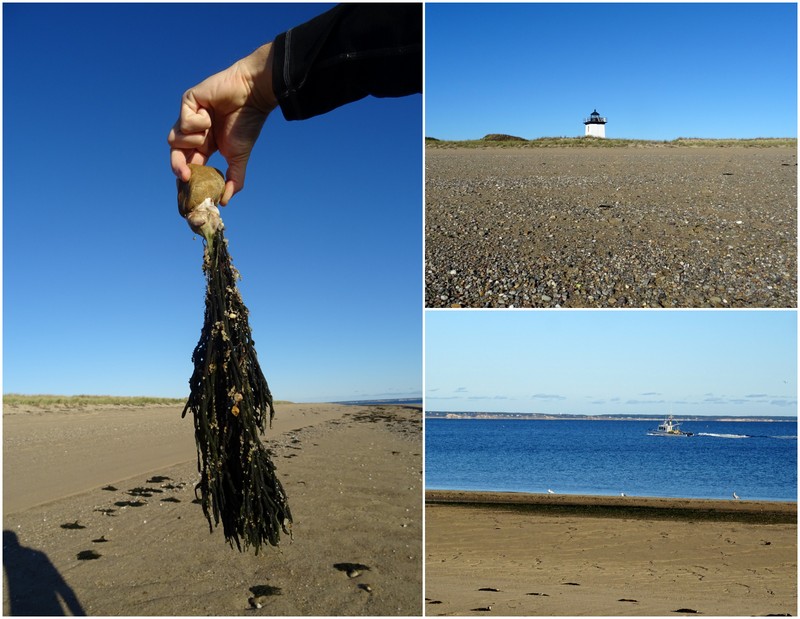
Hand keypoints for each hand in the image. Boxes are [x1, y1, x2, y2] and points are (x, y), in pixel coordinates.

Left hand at [168, 43, 277, 204]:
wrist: (252, 98)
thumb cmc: (247, 125)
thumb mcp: (239, 158)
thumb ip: (233, 181)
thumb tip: (226, 202)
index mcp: (205, 145)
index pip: (189, 163)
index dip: (186, 175)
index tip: (188, 187)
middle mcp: (195, 132)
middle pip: (175, 153)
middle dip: (178, 166)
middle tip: (184, 175)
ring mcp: (189, 117)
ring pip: (174, 139)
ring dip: (193, 139)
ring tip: (209, 130)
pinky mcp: (187, 102)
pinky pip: (182, 122)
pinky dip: (197, 122)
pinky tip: (209, 114)